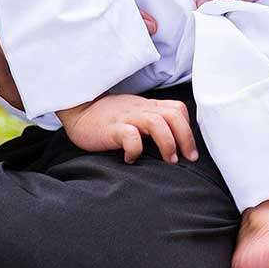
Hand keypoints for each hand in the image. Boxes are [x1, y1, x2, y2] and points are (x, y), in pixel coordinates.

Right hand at [58, 94, 197, 163]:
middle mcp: (141, 109)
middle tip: (188, 158)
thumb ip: (152, 121)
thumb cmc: (108, 117)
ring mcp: (127, 117)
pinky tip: (131, 159)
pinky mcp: (112, 128)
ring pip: (157, 122)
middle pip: (173, 115)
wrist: (79, 109)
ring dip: (168, 143)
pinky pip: (130, 135)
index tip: (189, 149)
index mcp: (148, 107)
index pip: (177, 109)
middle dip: (186, 138)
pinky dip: (135, 149)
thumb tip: (173, 143)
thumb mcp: (135, 114)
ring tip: (168, 160)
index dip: (187, 128)